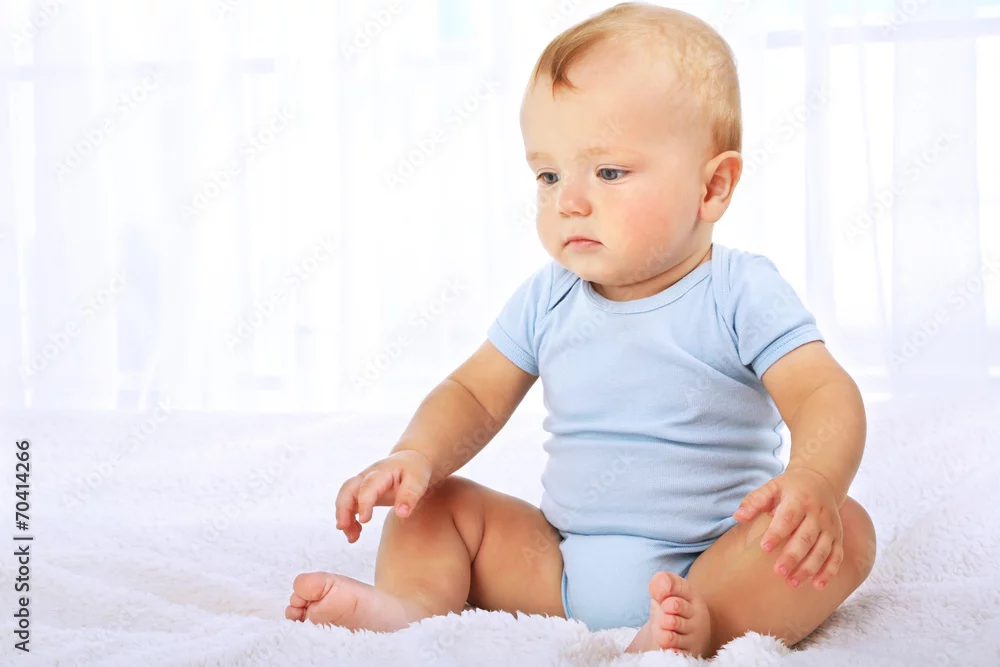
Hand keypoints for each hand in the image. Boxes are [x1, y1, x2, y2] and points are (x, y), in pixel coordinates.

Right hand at [335, 450, 432, 542]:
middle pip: (347, 489)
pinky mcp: (360, 492)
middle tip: (343, 528)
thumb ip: (409, 496)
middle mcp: (367, 476)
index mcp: (381, 472)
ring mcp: (361, 483)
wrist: (410, 461)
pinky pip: (348, 504)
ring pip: (345, 498)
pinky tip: (356, 532)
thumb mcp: (417, 481)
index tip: (364, 520)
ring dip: (344, 517)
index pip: (368, 486)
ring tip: (352, 538)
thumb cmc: (414, 470)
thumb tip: (401, 514)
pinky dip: (348, 518)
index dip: (364, 503)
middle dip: (343, 509)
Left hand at [733, 467, 842, 589]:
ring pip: (822, 550)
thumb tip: (738, 516)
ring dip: (809, 568)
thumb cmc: (789, 488)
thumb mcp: (772, 487)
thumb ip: (755, 501)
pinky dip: (828, 572)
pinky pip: (836, 556)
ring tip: (792, 582)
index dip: (777, 533)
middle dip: (793, 556)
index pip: (788, 518)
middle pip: (806, 538)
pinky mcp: (837, 537)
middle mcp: (817, 514)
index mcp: (799, 500)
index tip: (765, 548)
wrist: (821, 481)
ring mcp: (829, 527)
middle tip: (778, 572)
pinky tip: (817, 585)